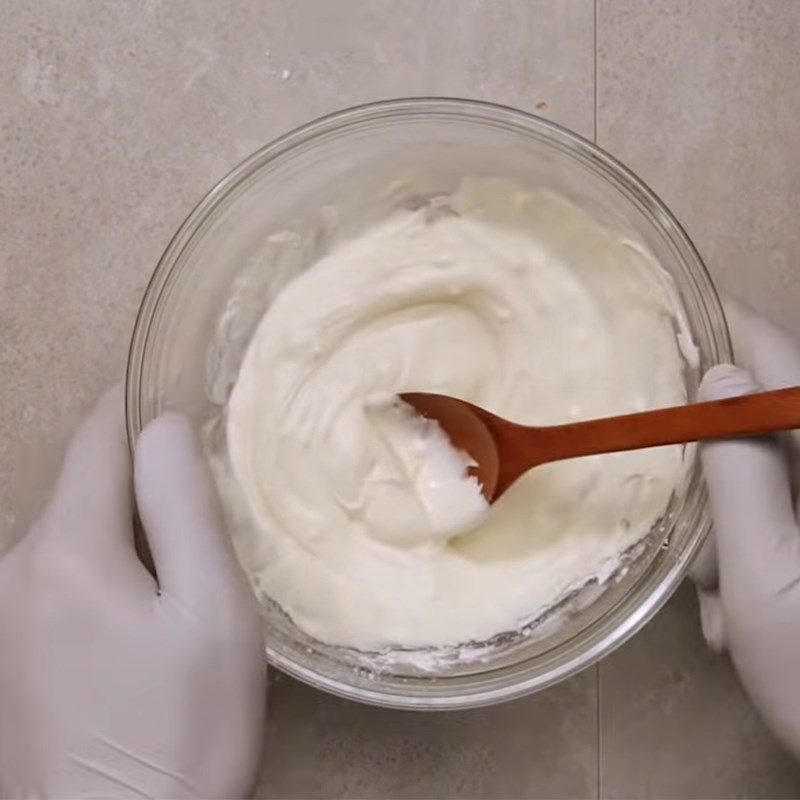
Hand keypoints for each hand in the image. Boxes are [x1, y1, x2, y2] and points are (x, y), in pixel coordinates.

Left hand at [0, 388, 265, 798]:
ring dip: (129, 520)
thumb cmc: (182, 729)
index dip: (143, 406)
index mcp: (66, 551)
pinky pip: (61, 569)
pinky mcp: (11, 646)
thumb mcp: (211, 612)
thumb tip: (165, 426)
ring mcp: (4, 610)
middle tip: (214, 493)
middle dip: (144, 471)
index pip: (98, 436)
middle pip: (84, 481)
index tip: (194, 403)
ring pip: (75, 526)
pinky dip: (107, 561)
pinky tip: (148, 606)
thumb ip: (184, 507)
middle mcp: (15, 568)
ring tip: (189, 555)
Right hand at [691, 299, 799, 758]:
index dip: (738, 329)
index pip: (790, 366)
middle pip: (769, 429)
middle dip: (718, 473)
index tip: (684, 307)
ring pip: (767, 483)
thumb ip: (742, 474)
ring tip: (723, 597)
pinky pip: (778, 522)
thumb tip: (717, 384)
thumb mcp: (769, 579)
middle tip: (688, 513)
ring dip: (730, 533)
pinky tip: (740, 614)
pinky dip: (750, 559)